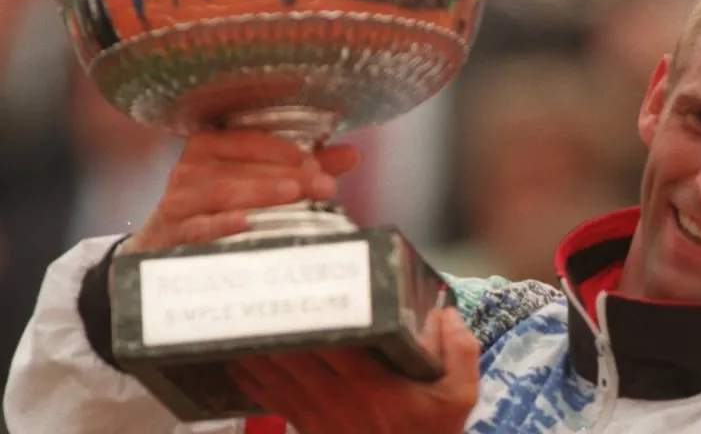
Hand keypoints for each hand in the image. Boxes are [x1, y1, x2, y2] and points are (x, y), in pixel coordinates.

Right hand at [121, 130, 359, 253]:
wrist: (165, 242)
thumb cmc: (220, 204)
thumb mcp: (259, 180)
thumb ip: (304, 167)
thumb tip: (352, 153)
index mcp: (211, 145)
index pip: (251, 141)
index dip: (285, 150)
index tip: (318, 163)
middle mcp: (191, 167)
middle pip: (245, 167)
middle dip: (288, 175)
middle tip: (324, 185)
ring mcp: (180, 199)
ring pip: (224, 192)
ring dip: (262, 193)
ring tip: (295, 194)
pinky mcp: (175, 231)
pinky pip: (200, 226)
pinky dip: (222, 225)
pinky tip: (246, 222)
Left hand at [229, 307, 480, 433]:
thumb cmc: (431, 433)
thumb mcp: (460, 395)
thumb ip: (460, 350)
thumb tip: (446, 310)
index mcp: (374, 384)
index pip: (334, 341)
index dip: (312, 313)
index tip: (299, 285)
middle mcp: (340, 398)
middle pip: (296, 352)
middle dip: (279, 321)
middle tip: (263, 289)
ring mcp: (319, 415)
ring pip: (276, 373)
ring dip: (255, 345)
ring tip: (240, 314)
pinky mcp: (308, 427)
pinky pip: (272, 398)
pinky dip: (251, 377)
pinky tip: (237, 358)